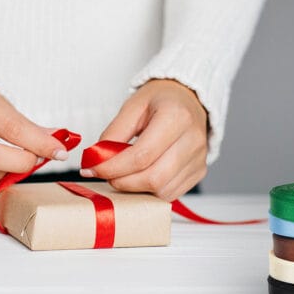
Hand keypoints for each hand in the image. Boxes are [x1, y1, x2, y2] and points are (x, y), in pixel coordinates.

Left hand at [80, 79, 207, 200]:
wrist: (188, 100)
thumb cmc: (160, 100)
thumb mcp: (132, 106)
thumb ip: (113, 133)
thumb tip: (96, 160)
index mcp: (176, 117)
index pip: (141, 156)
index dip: (113, 167)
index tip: (93, 169)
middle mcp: (193, 140)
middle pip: (153, 178)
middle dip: (123, 182)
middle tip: (107, 174)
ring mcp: (199, 158)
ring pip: (162, 191)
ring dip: (136, 189)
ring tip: (124, 173)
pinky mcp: (199, 171)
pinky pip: (171, 193)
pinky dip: (150, 191)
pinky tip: (141, 176)